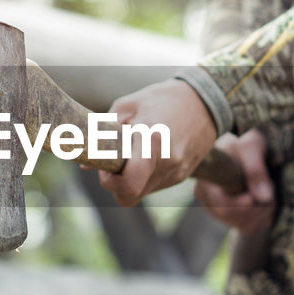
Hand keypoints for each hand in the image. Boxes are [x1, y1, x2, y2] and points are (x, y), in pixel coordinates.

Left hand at [97, 79, 217, 207]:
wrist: (206, 101)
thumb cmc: (163, 98)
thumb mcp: (128, 105)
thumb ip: (105, 133)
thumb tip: (86, 165)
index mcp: (152, 140)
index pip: (127, 184)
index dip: (109, 181)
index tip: (107, 165)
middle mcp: (167, 161)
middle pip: (129, 196)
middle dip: (115, 185)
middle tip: (115, 164)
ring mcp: (176, 172)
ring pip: (141, 194)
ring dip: (129, 182)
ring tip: (132, 156)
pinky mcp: (181, 176)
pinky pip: (154, 186)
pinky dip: (143, 178)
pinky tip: (146, 157)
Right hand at [194, 129, 274, 234]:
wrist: (249, 149)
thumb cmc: (247, 141)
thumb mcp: (252, 146)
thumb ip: (255, 168)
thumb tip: (262, 197)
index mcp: (205, 180)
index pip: (223, 206)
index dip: (244, 205)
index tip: (259, 193)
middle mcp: (206, 198)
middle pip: (234, 218)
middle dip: (258, 206)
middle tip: (270, 186)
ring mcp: (217, 210)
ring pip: (244, 225)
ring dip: (264, 210)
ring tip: (268, 189)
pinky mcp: (230, 218)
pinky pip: (249, 228)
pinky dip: (263, 217)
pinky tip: (264, 199)